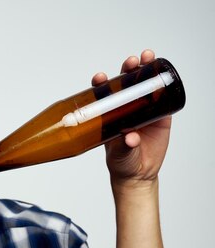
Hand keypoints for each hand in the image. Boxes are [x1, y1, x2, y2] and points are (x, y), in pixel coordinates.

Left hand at [91, 49, 171, 188]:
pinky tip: (163, 72)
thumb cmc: (121, 162)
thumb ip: (124, 146)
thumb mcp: (119, 154)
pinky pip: (162, 97)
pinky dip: (163, 84)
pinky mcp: (159, 115)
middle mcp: (124, 109)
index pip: (103, 95)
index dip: (101, 83)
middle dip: (127, 69)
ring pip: (144, 85)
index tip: (100, 77)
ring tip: (147, 57)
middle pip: (124, 83)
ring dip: (145, 69)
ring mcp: (142, 110)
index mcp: (108, 115)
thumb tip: (131, 138)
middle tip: (130, 62)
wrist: (139, 173)